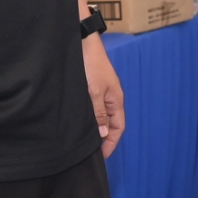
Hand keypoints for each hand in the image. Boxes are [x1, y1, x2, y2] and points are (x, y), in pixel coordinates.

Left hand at [82, 35, 125, 157]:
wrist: (82, 41)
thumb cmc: (91, 64)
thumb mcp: (95, 91)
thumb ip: (99, 113)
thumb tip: (105, 133)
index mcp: (116, 99)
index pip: (118, 127)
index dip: (112, 142)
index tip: (102, 156)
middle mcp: (109, 97)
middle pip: (110, 123)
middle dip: (103, 138)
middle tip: (91, 151)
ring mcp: (100, 91)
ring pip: (100, 115)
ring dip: (95, 128)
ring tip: (84, 140)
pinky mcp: (89, 86)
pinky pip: (92, 107)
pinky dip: (88, 117)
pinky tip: (78, 122)